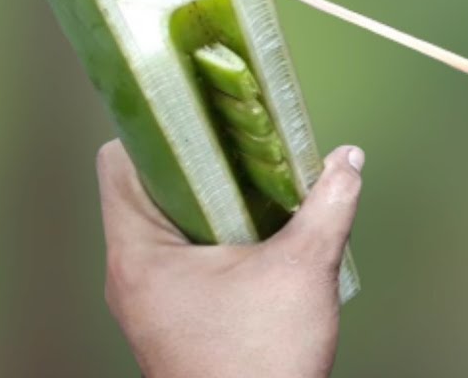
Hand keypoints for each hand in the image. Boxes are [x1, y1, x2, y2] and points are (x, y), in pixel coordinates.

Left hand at [97, 140, 363, 377]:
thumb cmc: (259, 362)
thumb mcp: (304, 269)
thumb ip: (327, 204)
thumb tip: (347, 160)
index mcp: (138, 253)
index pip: (120, 161)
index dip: (160, 127)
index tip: (204, 114)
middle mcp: (129, 275)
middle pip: (146, 188)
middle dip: (198, 163)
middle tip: (245, 147)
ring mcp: (145, 301)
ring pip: (166, 224)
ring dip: (209, 202)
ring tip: (258, 188)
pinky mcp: (168, 319)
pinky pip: (179, 256)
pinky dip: (212, 236)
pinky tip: (258, 235)